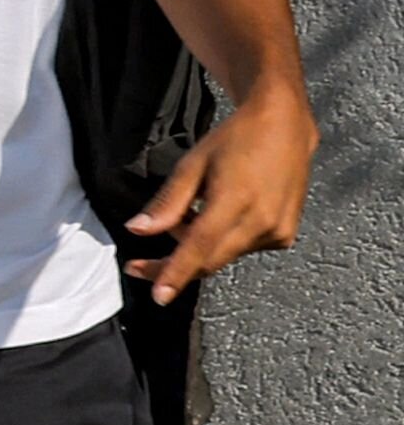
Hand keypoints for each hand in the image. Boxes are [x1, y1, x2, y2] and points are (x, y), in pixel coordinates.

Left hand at [123, 80, 315, 302]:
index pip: (200, 246)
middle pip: (210, 260)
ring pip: (223, 256)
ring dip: (197, 249)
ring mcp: (278, 231)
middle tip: (139, 267)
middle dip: (173, 268)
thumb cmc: (235, 140)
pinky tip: (215, 217)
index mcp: (237, 201)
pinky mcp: (285, 234)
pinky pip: (241, 248)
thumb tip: (138, 231)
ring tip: (188, 216)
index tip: (158, 297)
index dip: (176, 272)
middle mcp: (262, 221)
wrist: (285, 128)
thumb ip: (167, 203)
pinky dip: (221, 242)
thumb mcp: (193, 165)